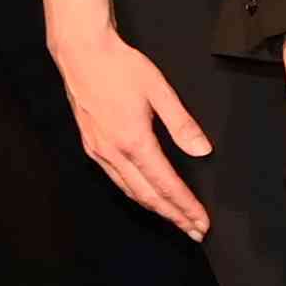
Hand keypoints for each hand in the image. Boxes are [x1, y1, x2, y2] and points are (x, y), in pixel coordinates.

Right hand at [53, 27, 216, 239]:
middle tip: (194, 231)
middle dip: (173, 216)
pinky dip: (134, 193)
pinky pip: (115, 179)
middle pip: (147, 196)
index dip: (186, 206)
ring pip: (129, 191)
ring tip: (175, 220)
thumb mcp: (159, 91)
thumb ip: (182, 124)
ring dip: (154, 208)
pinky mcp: (91, 145)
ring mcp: (98, 151)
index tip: (202, 223)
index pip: (166, 185)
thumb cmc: (120, 67)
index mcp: (134, 141)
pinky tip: (144, 195)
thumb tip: (202, 150)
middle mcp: (113, 153)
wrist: (82, 53)